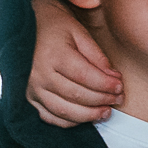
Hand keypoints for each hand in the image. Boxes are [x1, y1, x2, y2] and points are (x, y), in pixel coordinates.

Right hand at [28, 0, 121, 125]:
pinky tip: (85, 116)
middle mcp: (40, 74)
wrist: (26, 26)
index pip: (85, 76)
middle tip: (118, 99)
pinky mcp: (29, 98)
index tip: (120, 86)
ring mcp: (32, 88)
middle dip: (102, 100)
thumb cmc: (56, 27)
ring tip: (106, 111)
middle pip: (77, 96)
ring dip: (89, 115)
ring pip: (65, 111)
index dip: (106, 85)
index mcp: (54, 55)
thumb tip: (114, 78)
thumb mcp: (80, 33)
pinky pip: (50, 117)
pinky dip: (70, 121)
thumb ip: (97, 56)